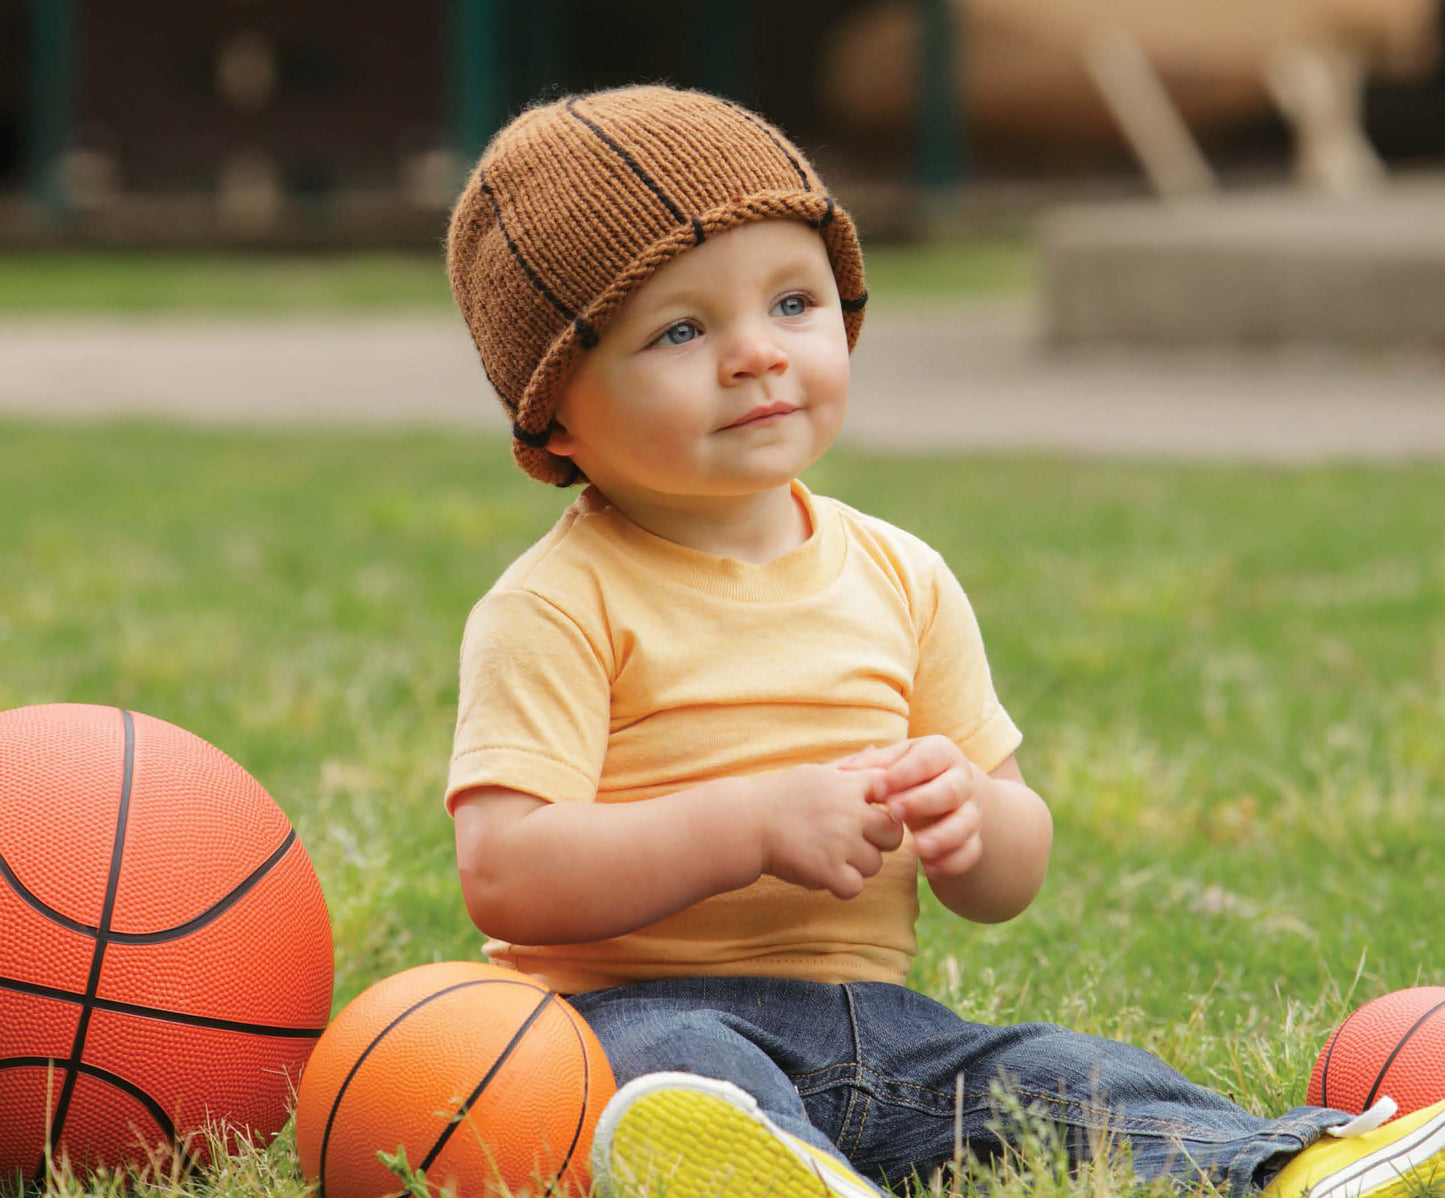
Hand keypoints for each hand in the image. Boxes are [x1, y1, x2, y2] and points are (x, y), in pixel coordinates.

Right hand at [751, 764, 904, 899]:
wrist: (745, 821)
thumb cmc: (779, 796)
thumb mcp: (815, 772)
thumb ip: (850, 765)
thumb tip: (874, 749)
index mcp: (848, 785)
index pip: (893, 794)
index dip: (886, 808)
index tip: (867, 816)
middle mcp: (849, 812)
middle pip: (894, 834)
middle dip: (878, 842)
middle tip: (853, 842)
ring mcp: (840, 842)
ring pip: (875, 864)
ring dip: (857, 865)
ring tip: (831, 856)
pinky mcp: (827, 870)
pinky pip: (855, 887)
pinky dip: (842, 886)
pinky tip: (825, 874)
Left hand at [839, 736, 983, 881]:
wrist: (941, 797)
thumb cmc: (907, 775)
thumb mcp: (892, 763)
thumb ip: (870, 765)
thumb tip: (842, 772)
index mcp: (940, 753)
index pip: (928, 758)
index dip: (904, 774)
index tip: (878, 790)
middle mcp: (960, 779)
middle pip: (952, 789)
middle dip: (924, 802)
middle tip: (894, 813)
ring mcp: (970, 810)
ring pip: (966, 822)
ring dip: (943, 837)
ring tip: (917, 849)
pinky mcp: (973, 838)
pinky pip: (971, 851)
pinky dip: (953, 861)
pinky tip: (930, 868)